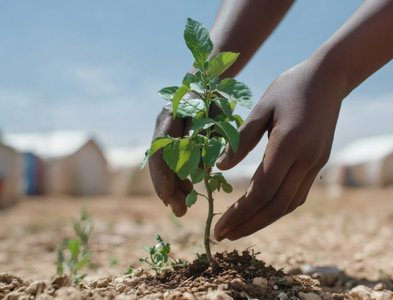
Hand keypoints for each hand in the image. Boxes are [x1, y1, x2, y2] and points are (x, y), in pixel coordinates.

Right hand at [149, 93, 222, 216]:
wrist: (205, 83)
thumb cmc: (213, 96)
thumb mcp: (216, 112)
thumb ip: (209, 136)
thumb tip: (202, 169)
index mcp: (170, 116)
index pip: (160, 150)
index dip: (162, 176)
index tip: (167, 197)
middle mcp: (163, 127)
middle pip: (162, 163)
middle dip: (169, 188)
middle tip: (180, 211)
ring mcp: (167, 134)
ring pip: (168, 166)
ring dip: (175, 187)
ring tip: (184, 206)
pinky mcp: (174, 142)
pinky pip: (175, 163)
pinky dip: (181, 178)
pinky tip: (188, 192)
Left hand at [214, 60, 344, 240]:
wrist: (330, 77)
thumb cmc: (290, 86)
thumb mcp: (261, 107)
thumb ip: (241, 139)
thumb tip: (220, 168)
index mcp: (289, 144)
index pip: (262, 191)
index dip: (239, 213)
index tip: (219, 226)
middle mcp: (306, 159)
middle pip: (276, 206)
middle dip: (248, 225)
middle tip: (223, 236)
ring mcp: (316, 163)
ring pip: (289, 204)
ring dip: (263, 221)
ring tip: (239, 229)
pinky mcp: (319, 162)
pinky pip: (298, 194)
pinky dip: (278, 208)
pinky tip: (262, 211)